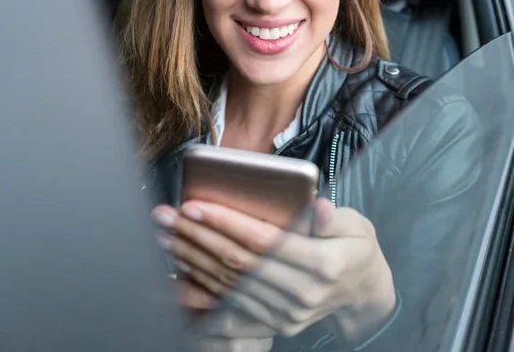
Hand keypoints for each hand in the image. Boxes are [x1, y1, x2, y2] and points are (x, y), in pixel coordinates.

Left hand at [154, 199, 395, 341]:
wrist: (364, 292)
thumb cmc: (356, 248)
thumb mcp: (357, 226)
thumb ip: (332, 219)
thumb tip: (318, 206)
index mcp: (322, 263)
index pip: (265, 241)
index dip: (227, 222)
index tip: (195, 206)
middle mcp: (301, 292)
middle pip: (239, 263)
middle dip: (197, 238)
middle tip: (167, 218)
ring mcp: (287, 313)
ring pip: (230, 285)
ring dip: (193, 260)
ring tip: (165, 238)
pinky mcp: (276, 323)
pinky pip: (232, 307)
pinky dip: (203, 292)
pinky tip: (178, 277)